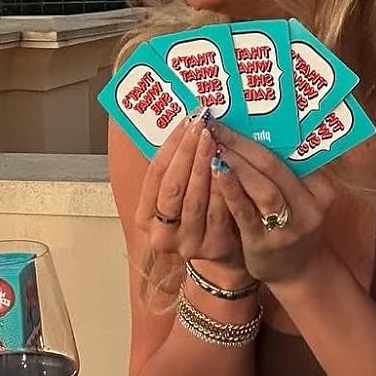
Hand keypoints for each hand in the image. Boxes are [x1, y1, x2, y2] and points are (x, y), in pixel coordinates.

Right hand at [136, 110, 246, 270]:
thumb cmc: (197, 213)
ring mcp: (188, 243)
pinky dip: (224, 185)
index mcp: (145, 218)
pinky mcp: (214, 246)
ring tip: (214, 140)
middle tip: (200, 127)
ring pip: (195, 199)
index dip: (170, 146)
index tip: (185, 122)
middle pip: (172, 187)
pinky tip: (230, 165)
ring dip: (204, 166)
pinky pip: (220, 211)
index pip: (155, 175)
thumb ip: (177, 169)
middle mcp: (162, 235)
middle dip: (187, 153)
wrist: (222, 253)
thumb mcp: (178, 195)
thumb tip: (186, 126)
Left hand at [208, 125, 336, 286]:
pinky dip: (229, 190)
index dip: (262, 135)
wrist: (298, 273)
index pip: (292, 154)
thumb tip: (255, 131)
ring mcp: (288, 228)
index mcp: (320, 190)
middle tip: (216, 126)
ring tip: (213, 145)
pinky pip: (244, 212)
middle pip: (274, 167)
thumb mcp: (301, 197)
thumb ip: (287, 172)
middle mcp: (308, 208)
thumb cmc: (293, 224)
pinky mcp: (264, 244)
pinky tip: (213, 172)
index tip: (237, 118)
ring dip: (236, 163)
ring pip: (262, 189)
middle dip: (242, 144)